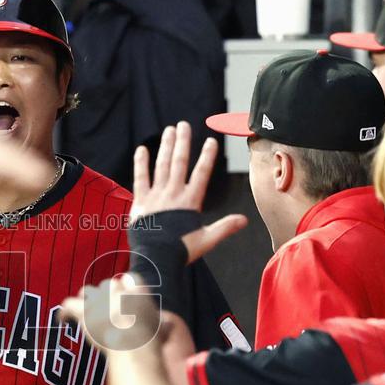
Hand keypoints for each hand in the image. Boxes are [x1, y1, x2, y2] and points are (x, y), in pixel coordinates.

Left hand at [59, 274, 163, 352]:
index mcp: (137, 289)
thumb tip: (168, 322)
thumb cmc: (151, 342)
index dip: (124, 288)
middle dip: (103, 295)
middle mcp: (117, 289)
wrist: (134, 348)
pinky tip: (62, 319)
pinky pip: (68, 305)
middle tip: (102, 308)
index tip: (123, 297)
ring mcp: (99, 299)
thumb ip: (165, 322)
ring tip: (82, 309)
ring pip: (86, 291)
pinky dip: (64, 311)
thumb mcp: (164, 329)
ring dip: (85, 299)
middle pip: (106, 285)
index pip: (128, 278)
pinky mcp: (84, 311)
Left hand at [131, 122, 246, 261]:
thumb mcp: (206, 240)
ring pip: (162, 166)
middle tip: (183, 124)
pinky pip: (140, 178)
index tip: (211, 141)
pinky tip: (142, 149)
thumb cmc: (181, 251)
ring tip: (169, 130)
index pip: (201, 174)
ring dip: (166, 146)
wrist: (155, 259)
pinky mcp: (141, 201)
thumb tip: (244, 220)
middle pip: (179, 163)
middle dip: (183, 142)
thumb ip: (225, 227)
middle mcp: (173, 194)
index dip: (207, 157)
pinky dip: (141, 164)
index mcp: (190, 202)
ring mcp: (156, 196)